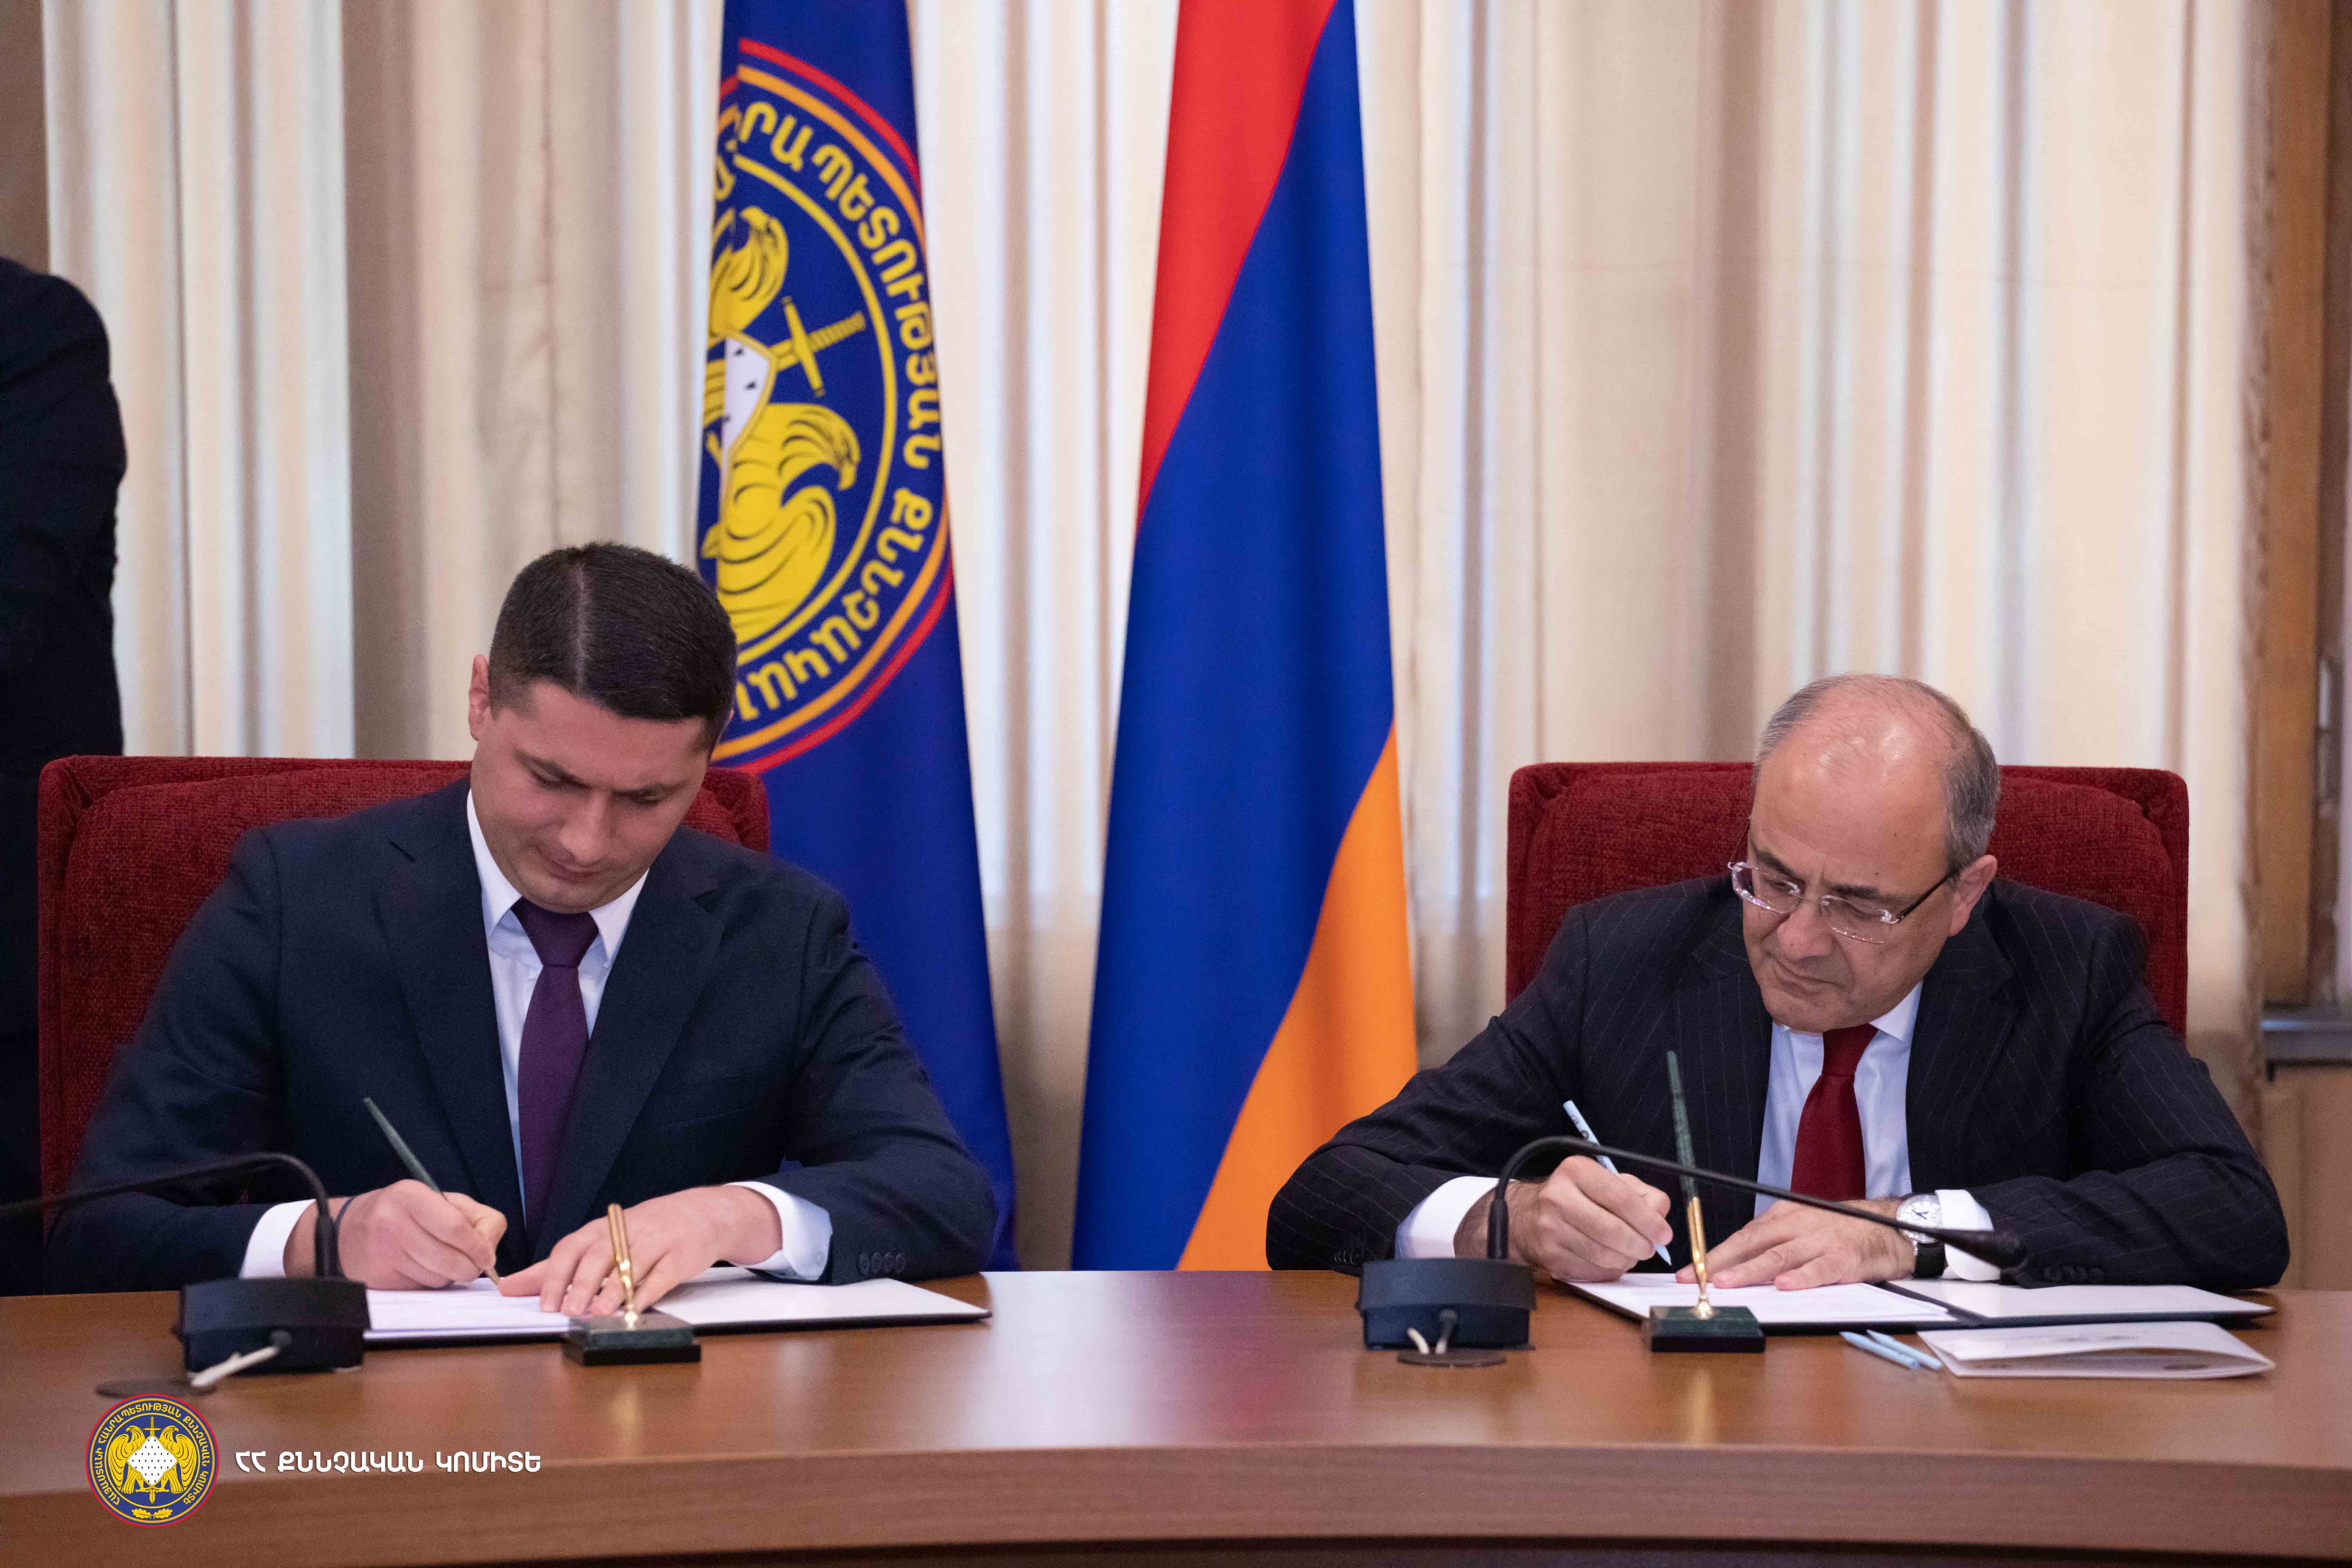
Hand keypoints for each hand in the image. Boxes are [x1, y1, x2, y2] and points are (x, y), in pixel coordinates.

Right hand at [286, 1180, 504, 1288]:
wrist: (345, 1231)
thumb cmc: (403, 1213)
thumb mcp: (437, 1201)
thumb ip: (472, 1219)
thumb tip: (489, 1254)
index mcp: (411, 1196)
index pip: (457, 1228)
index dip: (480, 1247)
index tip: (487, 1256)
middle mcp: (393, 1223)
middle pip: (452, 1260)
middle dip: (470, 1268)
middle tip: (470, 1265)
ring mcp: (383, 1252)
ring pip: (439, 1278)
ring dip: (448, 1276)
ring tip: (438, 1260)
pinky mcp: (378, 1278)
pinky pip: (421, 1288)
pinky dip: (428, 1283)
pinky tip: (417, 1268)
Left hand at [499, 1187, 781, 1314]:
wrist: (701, 1213)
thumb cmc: (642, 1232)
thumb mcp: (598, 1241)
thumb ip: (555, 1266)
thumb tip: (508, 1286)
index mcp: (601, 1229)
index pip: (571, 1247)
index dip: (556, 1275)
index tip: (543, 1303)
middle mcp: (624, 1232)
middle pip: (597, 1255)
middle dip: (581, 1284)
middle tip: (568, 1311)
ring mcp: (654, 1242)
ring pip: (628, 1264)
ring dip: (611, 1291)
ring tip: (597, 1313)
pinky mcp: (680, 1255)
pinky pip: (662, 1275)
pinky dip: (648, 1292)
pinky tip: (636, 1309)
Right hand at [1455, 1157, 1672, 1281]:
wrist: (1526, 1216)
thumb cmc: (1575, 1198)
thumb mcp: (1606, 1182)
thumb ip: (1640, 1194)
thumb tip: (1660, 1216)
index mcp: (1576, 1171)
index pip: (1621, 1198)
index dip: (1648, 1220)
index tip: (1664, 1234)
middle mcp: (1558, 1197)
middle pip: (1613, 1230)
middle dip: (1640, 1244)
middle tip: (1649, 1248)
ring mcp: (1550, 1228)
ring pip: (1604, 1254)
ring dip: (1627, 1259)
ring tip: (1630, 1254)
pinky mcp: (1549, 1256)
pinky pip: (1591, 1270)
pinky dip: (1608, 1270)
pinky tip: (1609, 1260)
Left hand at [1680, 1197, 1910, 1288]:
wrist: (1887, 1227)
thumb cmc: (1837, 1231)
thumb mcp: (1799, 1229)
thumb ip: (1771, 1243)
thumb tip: (1733, 1264)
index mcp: (1783, 1218)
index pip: (1742, 1237)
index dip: (1714, 1254)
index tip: (1689, 1270)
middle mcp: (1797, 1225)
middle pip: (1752, 1244)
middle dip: (1721, 1262)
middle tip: (1697, 1278)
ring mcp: (1820, 1240)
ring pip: (1779, 1256)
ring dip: (1750, 1270)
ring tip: (1728, 1283)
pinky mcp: (1844, 1257)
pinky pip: (1820, 1268)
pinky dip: (1801, 1277)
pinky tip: (1784, 1286)